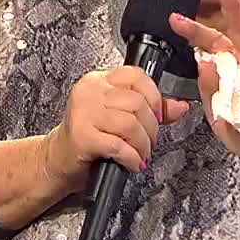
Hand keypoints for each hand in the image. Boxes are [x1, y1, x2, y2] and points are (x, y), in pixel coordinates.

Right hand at [42, 67, 190, 191]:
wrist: (58, 160)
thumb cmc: (89, 136)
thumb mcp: (119, 117)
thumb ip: (150, 109)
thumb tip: (181, 106)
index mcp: (99, 80)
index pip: (136, 76)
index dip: (154, 96)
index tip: (158, 116)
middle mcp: (89, 91)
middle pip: (137, 103)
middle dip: (151, 128)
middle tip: (149, 143)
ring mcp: (83, 112)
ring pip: (130, 123)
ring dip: (143, 145)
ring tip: (141, 154)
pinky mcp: (82, 136)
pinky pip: (118, 145)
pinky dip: (132, 157)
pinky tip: (133, 163)